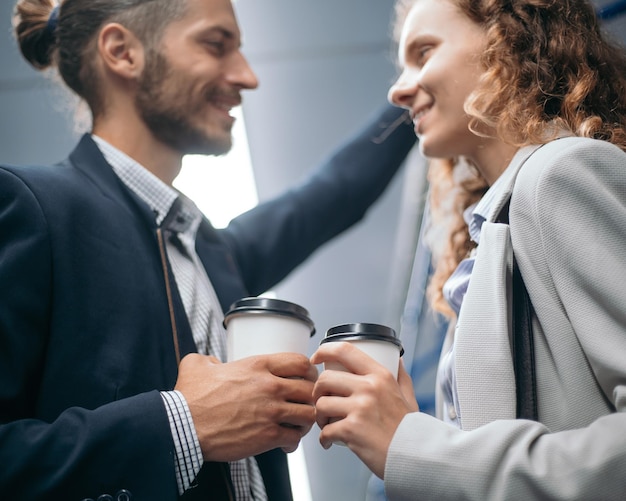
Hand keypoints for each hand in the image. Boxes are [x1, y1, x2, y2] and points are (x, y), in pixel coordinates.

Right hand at [174, 352, 317, 461]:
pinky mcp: (267, 436)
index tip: (306, 378)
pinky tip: (285, 443)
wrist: (184, 427)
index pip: (300, 362)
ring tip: (296, 424)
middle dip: (311, 397)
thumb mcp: (197, 365)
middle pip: (310, 388)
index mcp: (258, 366)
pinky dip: (293, 442)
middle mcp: (269, 386)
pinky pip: (295, 438)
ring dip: (305, 420)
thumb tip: (214, 363)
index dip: (308, 370)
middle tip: (305, 403)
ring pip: (308, 414)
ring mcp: (271, 411)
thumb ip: (210, 360)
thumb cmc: (190, 398)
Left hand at [311, 342, 417, 478]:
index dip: (324, 351)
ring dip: (319, 416)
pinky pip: (325, 430)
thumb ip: (401, 377)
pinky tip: (330, 441)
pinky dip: (324, 438)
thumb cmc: (410, 429)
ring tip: (327, 423)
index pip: (345, 350)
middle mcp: (369, 388)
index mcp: (380, 376)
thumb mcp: (408, 396)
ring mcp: (359, 409)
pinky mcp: (351, 430)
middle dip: (317, 391)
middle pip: (325, 379)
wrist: (415, 457)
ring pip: (321, 404)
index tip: (317, 358)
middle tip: (321, 401)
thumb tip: (396, 359)